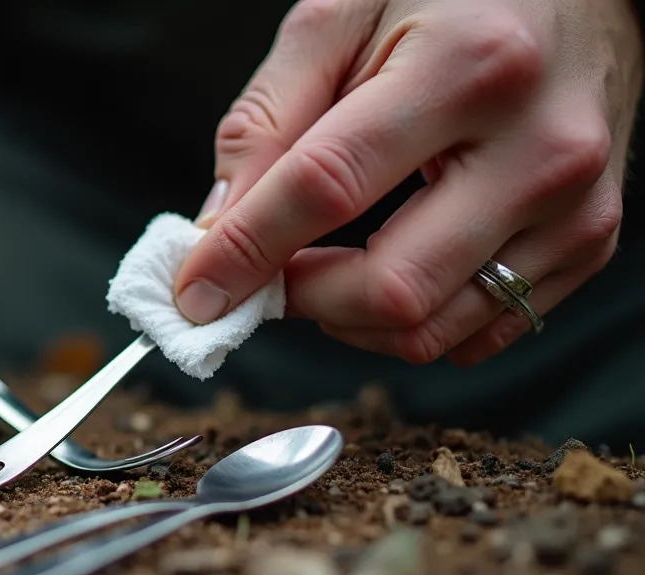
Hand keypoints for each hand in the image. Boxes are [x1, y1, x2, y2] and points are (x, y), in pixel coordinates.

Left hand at [175, 0, 642, 364]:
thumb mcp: (343, 15)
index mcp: (467, 67)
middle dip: (301, 299)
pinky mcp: (592, 240)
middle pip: (391, 287)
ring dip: (349, 323)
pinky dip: (412, 324)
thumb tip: (218, 222)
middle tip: (264, 276)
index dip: (247, 249)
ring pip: (435, 330)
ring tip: (318, 272)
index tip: (194, 292)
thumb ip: (269, 116)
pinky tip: (386, 272)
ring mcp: (576, 204)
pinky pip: (483, 331)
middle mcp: (538, 146)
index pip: (328, 186)